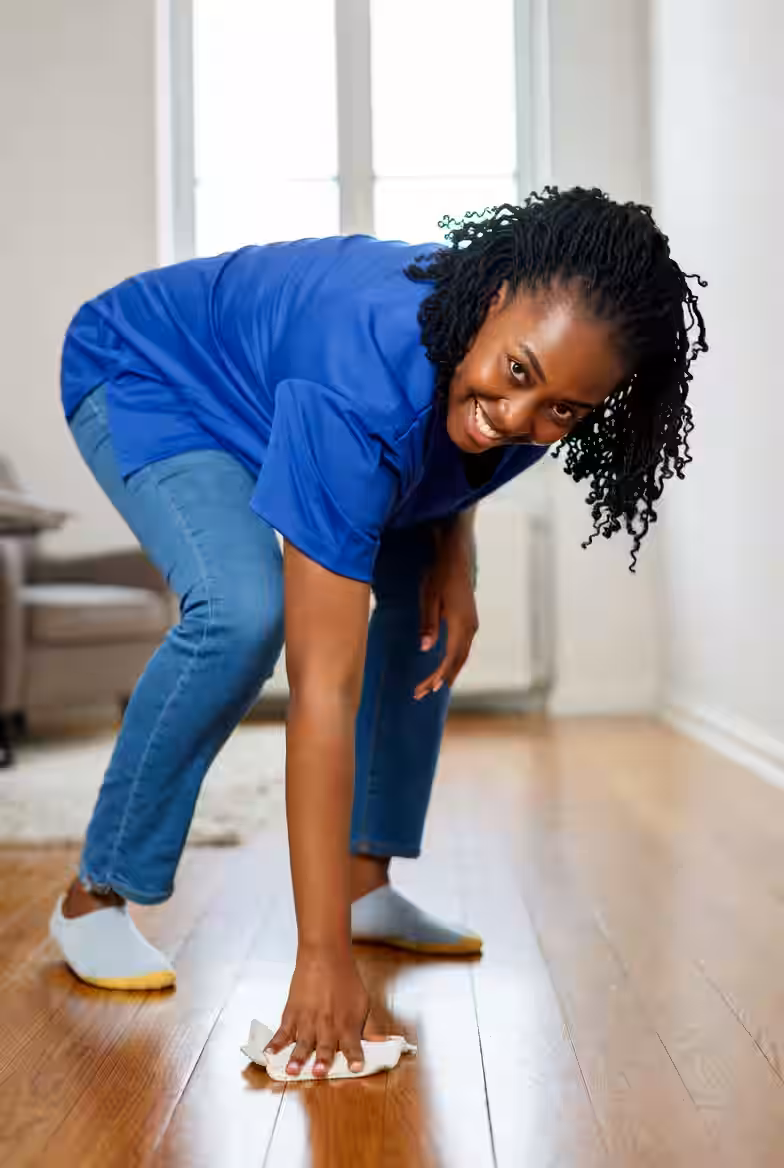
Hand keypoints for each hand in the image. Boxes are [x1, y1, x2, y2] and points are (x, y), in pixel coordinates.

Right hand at [265, 947, 369, 1077]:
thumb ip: (368, 1028)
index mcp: (347, 1023)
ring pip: (302, 1042)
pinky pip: (282, 1032)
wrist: (325, 955)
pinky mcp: (292, 1013)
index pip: (353, 1044)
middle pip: (325, 1045)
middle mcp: (327, 1024)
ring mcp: (308, 1020)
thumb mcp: (363, 1003)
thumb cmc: (345, 980)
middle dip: (322, 1059)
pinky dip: (275, 1043)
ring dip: (297, 1057)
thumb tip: (380, 1046)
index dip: (354, 1056)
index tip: (356, 1067)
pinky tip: (269, 1053)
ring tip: (292, 1069)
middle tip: (319, 1071)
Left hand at [414, 519, 478, 700]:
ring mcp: (472, 624)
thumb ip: (429, 624)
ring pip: (461, 656)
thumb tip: (426, 648)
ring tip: (432, 686)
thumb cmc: (439, 574)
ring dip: (447, 672)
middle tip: (422, 693)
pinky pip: (463, 647)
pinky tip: (443, 666)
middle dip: (440, 679)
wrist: (456, 556)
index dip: (438, 676)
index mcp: (461, 624)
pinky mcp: (469, 620)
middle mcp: (470, 627)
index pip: (450, 658)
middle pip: (457, 661)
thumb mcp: (429, 598)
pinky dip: (453, 660)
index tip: (426, 689)